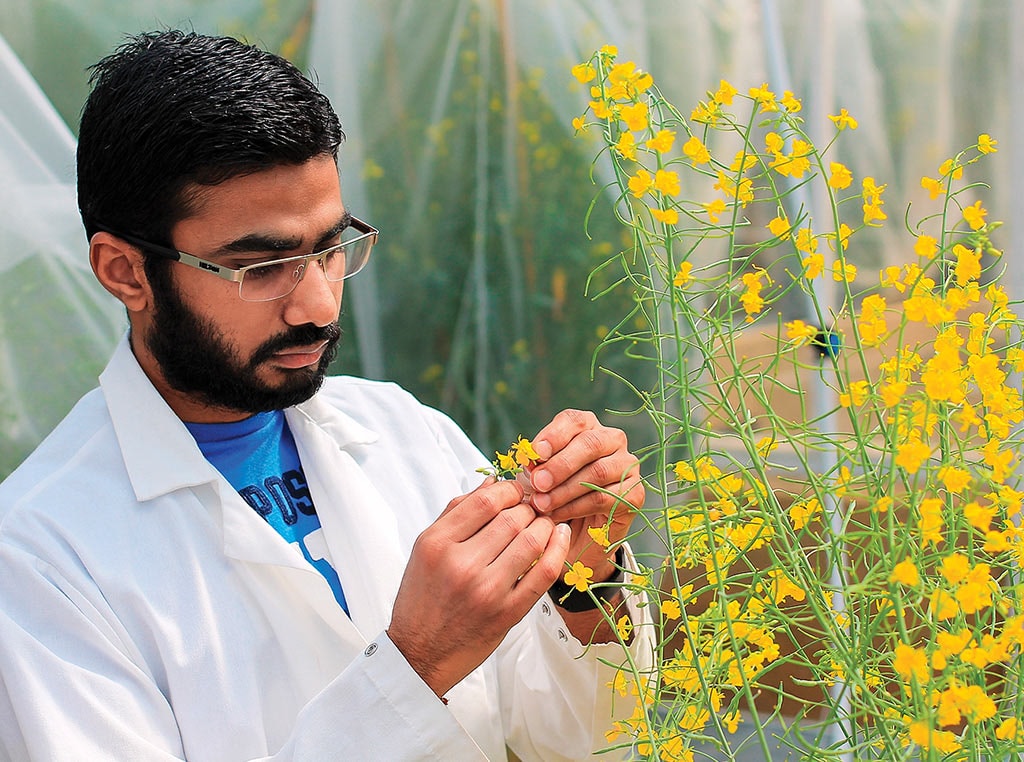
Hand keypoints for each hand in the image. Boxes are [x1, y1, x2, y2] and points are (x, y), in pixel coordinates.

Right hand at [387, 478, 569, 697]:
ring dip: (544, 524)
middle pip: (512, 518)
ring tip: (543, 522)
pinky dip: (558, 549)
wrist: (420, 653)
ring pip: (532, 540)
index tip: (516, 490)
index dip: (509, 489)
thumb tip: (493, 481)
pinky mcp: (508, 613)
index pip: (485, 501)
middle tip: (532, 507)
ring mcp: (487, 591)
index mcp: (437, 544)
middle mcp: (461, 565)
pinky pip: (544, 573)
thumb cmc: (422, 596)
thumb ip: (456, 512)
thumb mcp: (426, 548)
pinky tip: (560, 535)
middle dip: (528, 506)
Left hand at [526, 410, 643, 582]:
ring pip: (598, 471)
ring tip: (542, 504)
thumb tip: (530, 461)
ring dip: (565, 489)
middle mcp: (612, 440)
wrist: (575, 533)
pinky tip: (557, 514)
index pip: (575, 420)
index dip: (554, 435)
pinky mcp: (635, 493)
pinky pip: (604, 497)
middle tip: (537, 483)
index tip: (536, 452)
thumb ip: (537, 466)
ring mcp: (627, 465)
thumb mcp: (541, 477)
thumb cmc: (555, 495)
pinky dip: (577, 507)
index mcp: (588, 427)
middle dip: (560, 464)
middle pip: (590, 443)